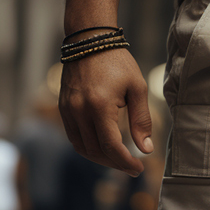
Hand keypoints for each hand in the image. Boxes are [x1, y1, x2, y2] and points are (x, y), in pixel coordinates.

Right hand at [60, 48, 153, 175]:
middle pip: (95, 151)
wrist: (89, 41)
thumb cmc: (117, 62)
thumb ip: (141, 120)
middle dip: (115, 163)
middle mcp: (79, 111)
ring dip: (101, 158)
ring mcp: (67, 111)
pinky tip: (104, 147)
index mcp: (99, 106)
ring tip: (120, 159)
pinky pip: (74, 137)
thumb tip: (146, 148)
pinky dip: (89, 147)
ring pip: (82, 148)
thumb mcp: (137, 89)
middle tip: (132, 167)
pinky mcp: (63, 109)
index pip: (111, 147)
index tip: (139, 168)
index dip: (125, 162)